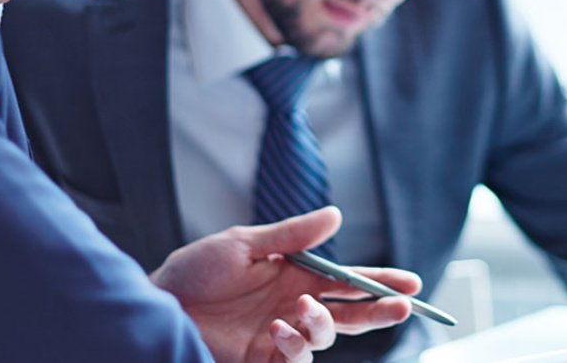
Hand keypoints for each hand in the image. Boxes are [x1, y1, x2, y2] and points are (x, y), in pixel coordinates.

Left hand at [150, 206, 419, 362]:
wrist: (156, 307)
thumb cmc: (193, 272)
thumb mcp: (243, 243)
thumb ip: (292, 235)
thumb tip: (337, 217)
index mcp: (294, 276)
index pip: (347, 281)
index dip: (379, 282)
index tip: (411, 283)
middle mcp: (293, 306)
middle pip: (350, 313)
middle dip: (379, 310)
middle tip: (402, 306)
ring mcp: (280, 335)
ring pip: (327, 336)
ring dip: (325, 324)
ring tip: (304, 308)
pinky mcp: (263, 360)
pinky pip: (297, 359)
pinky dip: (295, 344)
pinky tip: (277, 329)